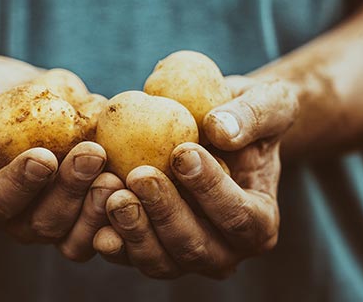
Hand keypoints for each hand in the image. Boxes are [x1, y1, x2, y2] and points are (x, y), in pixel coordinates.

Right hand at [0, 56, 122, 261]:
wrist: (21, 95)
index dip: (20, 184)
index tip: (43, 156)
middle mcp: (21, 217)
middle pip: (45, 222)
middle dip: (71, 191)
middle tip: (92, 155)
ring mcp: (58, 217)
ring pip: (78, 235)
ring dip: (99, 209)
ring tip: (117, 175)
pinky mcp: (87, 209)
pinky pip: (107, 224)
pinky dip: (123, 209)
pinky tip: (138, 181)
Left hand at [93, 77, 298, 278]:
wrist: (219, 128)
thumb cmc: (248, 115)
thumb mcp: (268, 102)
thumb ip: (253, 114)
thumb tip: (220, 130)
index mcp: (259, 221)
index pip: (238, 215)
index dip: (211, 189)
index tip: (183, 152)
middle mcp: (224, 249)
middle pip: (195, 246)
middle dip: (165, 213)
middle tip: (140, 175)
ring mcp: (185, 255)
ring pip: (160, 260)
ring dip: (134, 230)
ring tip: (113, 193)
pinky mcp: (151, 248)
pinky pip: (129, 253)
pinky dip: (110, 236)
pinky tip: (94, 209)